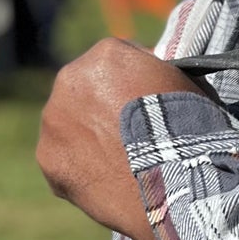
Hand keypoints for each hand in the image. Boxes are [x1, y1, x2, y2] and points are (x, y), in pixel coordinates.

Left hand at [36, 38, 203, 239]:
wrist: (178, 184)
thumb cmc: (190, 132)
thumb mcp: (185, 85)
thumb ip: (156, 75)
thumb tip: (151, 83)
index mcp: (106, 55)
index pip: (116, 61)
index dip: (134, 83)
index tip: (147, 104)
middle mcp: (70, 79)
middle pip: (85, 90)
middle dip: (102, 108)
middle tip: (130, 136)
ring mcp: (54, 120)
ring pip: (69, 126)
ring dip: (88, 139)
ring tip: (120, 163)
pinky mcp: (48, 159)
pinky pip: (64, 161)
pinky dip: (81, 170)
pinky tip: (108, 182)